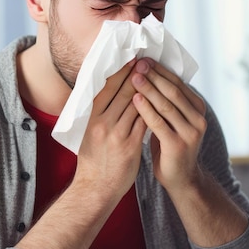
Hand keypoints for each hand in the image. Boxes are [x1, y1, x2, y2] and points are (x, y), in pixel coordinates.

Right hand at [74, 58, 146, 202]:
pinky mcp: (130, 146)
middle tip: (145, 61)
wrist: (95, 187)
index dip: (119, 73)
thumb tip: (107, 93)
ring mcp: (117, 135)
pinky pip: (144, 122)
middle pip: (122, 93)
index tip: (130, 60)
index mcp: (91, 118)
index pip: (106, 89)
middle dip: (135, 75)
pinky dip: (152, 110)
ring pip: (136, 105)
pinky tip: (160, 101)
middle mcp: (102, 124)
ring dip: (147, 89)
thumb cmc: (92, 159)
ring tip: (155, 77)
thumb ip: (98, 114)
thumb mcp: (88, 132)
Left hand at [131, 58, 206, 191]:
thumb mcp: (173, 121)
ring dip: (149, 88)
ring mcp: (190, 132)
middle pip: (173, 91)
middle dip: (154, 75)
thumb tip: (149, 73)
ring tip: (134, 76)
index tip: (144, 59)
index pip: (177, 84)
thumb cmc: (171, 145)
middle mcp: (198, 118)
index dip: (160, 70)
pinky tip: (135, 99)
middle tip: (138, 63)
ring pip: (166, 105)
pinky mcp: (178, 145)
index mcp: (197, 109)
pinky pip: (159, 123)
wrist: (180, 179)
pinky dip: (146, 109)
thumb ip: (167, 102)